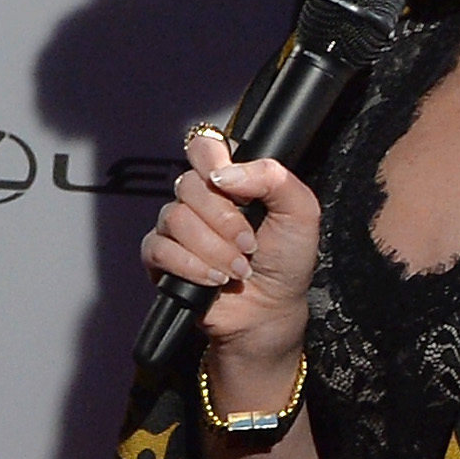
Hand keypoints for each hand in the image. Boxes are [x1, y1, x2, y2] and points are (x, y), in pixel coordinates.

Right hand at [146, 128, 321, 397]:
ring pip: (175, 218)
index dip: (210, 159)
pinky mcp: (160, 257)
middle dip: (224, 220)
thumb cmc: (286, 261)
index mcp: (230, 179)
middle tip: (250, 245)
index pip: (203, 147)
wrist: (269, 311)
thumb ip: (273, 177)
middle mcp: (199, 198)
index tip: (230, 185)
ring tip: (237, 269)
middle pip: (189, 185)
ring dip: (213, 249)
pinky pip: (159, 248)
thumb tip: (224, 173)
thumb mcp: (301, 212)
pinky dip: (190, 265)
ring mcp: (176, 227)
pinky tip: (213, 279)